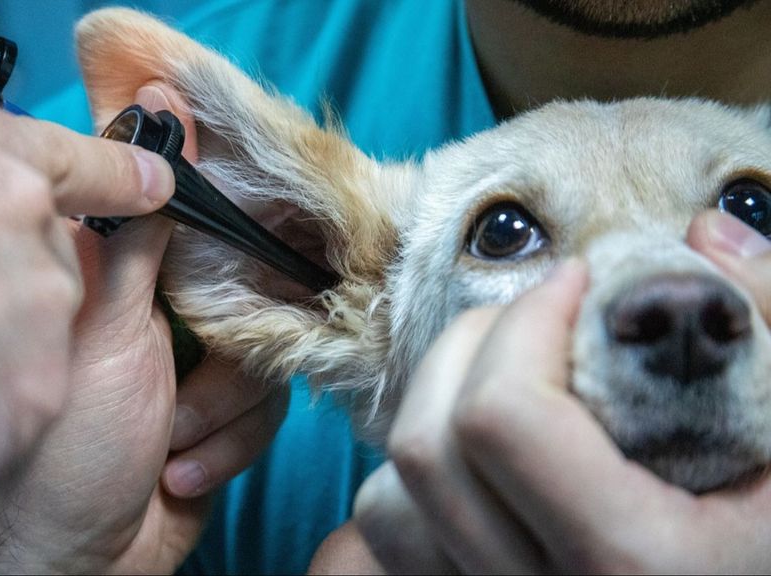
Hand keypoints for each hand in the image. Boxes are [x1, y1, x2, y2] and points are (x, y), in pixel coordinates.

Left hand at [0, 83, 288, 573]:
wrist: (80, 562)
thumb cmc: (66, 451)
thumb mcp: (104, 332)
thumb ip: (136, 244)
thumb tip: (156, 148)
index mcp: (122, 282)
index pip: (192, 222)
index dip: (228, 219)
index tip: (259, 221)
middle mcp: (160, 317)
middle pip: (246, 287)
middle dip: (229, 347)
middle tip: (195, 374)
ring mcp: (192, 369)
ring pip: (265, 351)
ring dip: (221, 409)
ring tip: (168, 442)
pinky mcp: (220, 417)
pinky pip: (266, 407)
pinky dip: (227, 444)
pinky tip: (178, 472)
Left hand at [355, 214, 770, 573]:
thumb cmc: (766, 538)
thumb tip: (704, 232)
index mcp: (631, 561)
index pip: (501, 418)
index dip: (528, 320)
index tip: (577, 283)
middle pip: (426, 444)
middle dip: (473, 343)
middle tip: (539, 317)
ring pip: (390, 494)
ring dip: (434, 406)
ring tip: (510, 374)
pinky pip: (393, 533)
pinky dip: (418, 473)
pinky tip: (486, 448)